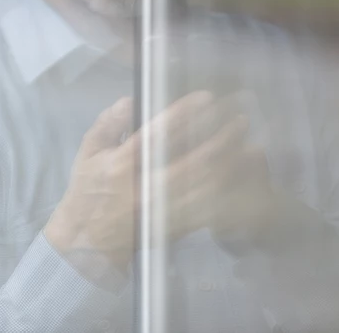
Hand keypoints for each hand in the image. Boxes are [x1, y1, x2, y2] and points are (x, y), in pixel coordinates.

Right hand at [45, 90, 245, 268]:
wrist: (89, 240)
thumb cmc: (88, 190)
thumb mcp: (87, 152)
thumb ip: (108, 124)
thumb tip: (130, 101)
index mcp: (121, 165)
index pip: (157, 134)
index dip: (183, 114)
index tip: (206, 98)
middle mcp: (146, 187)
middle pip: (192, 161)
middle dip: (221, 139)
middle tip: (241, 121)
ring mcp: (164, 209)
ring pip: (206, 186)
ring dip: (231, 165)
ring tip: (251, 146)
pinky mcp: (176, 226)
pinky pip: (209, 208)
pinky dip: (228, 193)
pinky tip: (243, 178)